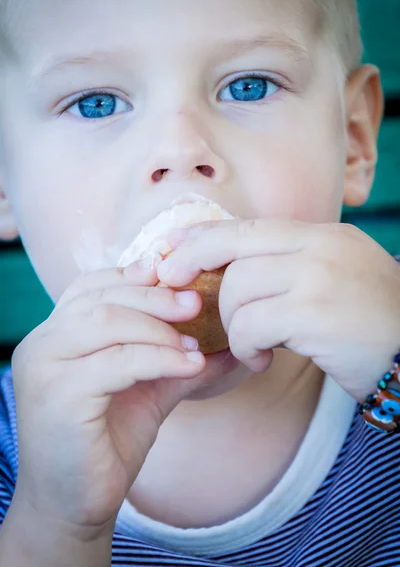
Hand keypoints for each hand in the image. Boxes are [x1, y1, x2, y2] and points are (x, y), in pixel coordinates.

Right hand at [11, 258, 227, 535]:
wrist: (76, 504)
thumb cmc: (108, 441)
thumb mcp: (146, 388)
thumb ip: (176, 357)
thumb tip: (228, 342)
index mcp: (55, 334)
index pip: (92, 285)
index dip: (134, 275)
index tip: (175, 275)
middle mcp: (41, 343)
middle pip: (102, 298)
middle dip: (155, 297)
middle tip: (196, 303)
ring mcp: (43, 368)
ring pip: (107, 322)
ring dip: (160, 329)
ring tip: (195, 343)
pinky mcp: (57, 396)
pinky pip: (118, 362)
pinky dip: (160, 358)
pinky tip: (190, 365)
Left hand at [157, 219, 399, 401]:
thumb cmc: (371, 329)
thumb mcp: (334, 283)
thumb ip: (291, 272)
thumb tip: (232, 280)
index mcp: (324, 236)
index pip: (250, 227)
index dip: (203, 237)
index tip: (172, 251)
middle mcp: (322, 246)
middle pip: (235, 246)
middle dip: (193, 265)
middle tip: (175, 289)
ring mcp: (320, 275)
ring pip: (238, 286)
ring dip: (231, 323)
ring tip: (249, 346)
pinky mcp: (316, 312)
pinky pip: (251, 324)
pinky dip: (244, 346)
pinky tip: (260, 361)